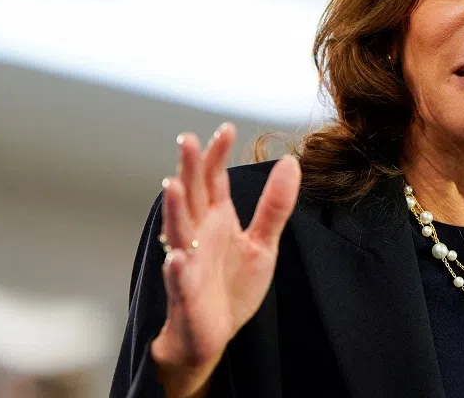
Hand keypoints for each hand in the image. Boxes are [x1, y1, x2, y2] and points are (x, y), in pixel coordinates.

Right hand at [150, 123, 300, 397]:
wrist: (214, 334)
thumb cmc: (232, 286)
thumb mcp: (263, 243)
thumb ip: (275, 205)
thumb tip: (291, 162)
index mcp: (216, 219)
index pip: (213, 179)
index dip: (216, 154)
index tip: (226, 128)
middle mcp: (198, 234)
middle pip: (191, 195)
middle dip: (188, 169)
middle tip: (186, 140)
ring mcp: (189, 262)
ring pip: (178, 230)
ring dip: (174, 209)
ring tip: (172, 186)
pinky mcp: (187, 292)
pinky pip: (179, 279)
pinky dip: (177, 269)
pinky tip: (177, 259)